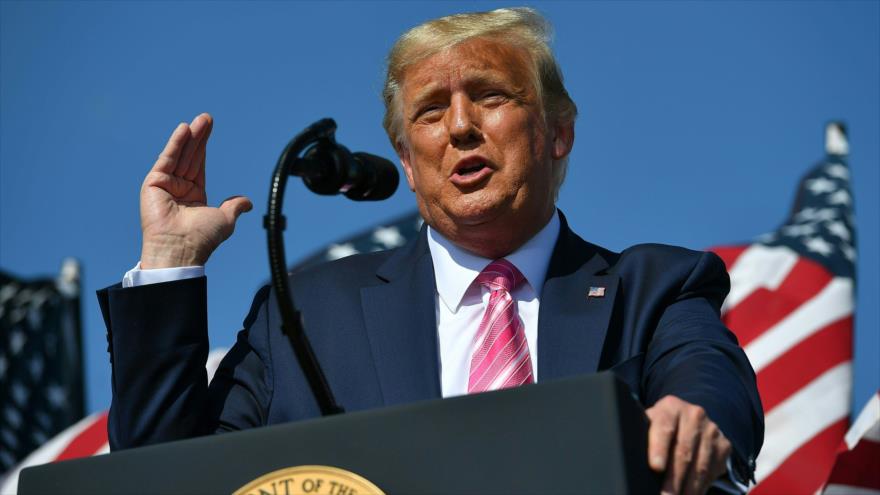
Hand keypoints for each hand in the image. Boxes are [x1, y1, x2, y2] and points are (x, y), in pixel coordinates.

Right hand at [140, 113, 251, 268]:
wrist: (181, 249)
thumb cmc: (202, 239)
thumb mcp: (225, 220)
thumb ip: (234, 207)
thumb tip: (247, 202)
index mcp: (193, 196)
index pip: (199, 165)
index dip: (204, 147)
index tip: (209, 128)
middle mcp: (178, 189)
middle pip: (190, 157)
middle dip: (198, 137)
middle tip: (207, 118)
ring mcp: (165, 186)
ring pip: (179, 156)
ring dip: (189, 137)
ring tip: (200, 120)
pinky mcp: (153, 184)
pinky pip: (167, 160)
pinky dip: (175, 145)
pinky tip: (184, 130)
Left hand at [646, 395, 731, 494]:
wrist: (690, 420)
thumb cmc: (660, 427)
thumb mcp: (649, 423)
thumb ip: (642, 434)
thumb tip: (628, 454)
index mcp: (670, 407)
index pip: (664, 427)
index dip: (659, 448)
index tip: (655, 467)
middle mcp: (694, 415)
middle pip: (683, 451)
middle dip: (673, 479)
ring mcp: (712, 430)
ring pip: (699, 465)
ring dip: (688, 488)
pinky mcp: (724, 445)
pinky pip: (712, 471)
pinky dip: (701, 487)